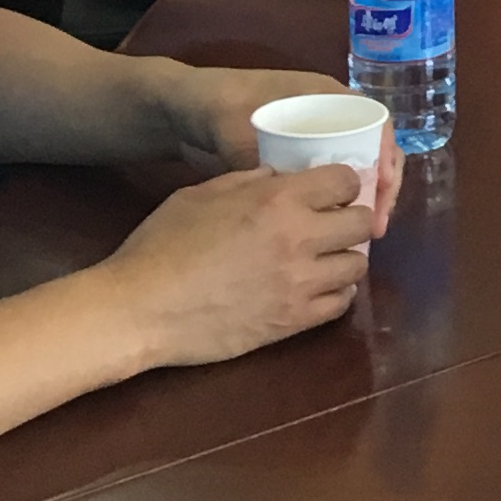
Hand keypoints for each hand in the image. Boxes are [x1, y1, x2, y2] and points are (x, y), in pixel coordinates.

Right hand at [98, 162, 378, 364]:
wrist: (140, 308)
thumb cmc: (161, 245)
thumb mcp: (200, 194)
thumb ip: (248, 181)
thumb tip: (279, 179)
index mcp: (277, 200)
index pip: (344, 180)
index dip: (339, 184)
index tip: (328, 193)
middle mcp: (299, 238)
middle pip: (360, 223)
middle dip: (348, 219)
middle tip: (328, 226)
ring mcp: (300, 284)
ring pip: (357, 266)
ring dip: (342, 259)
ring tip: (322, 260)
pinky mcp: (293, 322)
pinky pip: (340, 304)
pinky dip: (334, 294)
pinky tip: (315, 288)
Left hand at [148, 62, 404, 238]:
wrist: (184, 111)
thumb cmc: (221, 111)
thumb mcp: (249, 135)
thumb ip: (272, 168)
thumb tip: (301, 210)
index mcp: (329, 99)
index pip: (379, 128)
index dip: (388, 162)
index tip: (380, 197)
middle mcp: (331, 118)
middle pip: (374, 153)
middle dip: (380, 192)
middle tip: (373, 230)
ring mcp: (316, 139)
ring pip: (355, 172)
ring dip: (359, 204)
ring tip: (356, 240)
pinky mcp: (299, 160)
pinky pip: (329, 185)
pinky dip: (334, 207)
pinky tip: (329, 233)